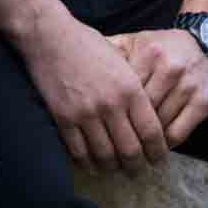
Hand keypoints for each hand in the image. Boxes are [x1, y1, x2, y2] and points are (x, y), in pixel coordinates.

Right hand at [22, 11, 168, 173]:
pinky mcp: (63, 118)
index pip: (151, 132)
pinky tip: (93, 165)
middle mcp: (111, 104)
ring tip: (116, 170)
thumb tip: (146, 119)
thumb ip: (133, 90)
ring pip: (105, 155)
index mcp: (130, 89)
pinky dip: (88, 163)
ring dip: (113, 168)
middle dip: (137, 167)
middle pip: (130, 150)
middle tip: (138, 171)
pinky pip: (79, 151)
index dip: (157, 152)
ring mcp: (85, 113)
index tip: (158, 159)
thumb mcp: (121, 61)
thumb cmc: (87, 44)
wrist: (49, 36)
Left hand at [108, 29, 207, 149]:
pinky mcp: (203, 103)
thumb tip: (80, 57)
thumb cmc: (162, 47)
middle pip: (138, 110)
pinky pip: (177, 133)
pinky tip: (155, 147)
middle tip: (111, 147)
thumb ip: (111, 49)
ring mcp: (187, 87)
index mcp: (147, 54)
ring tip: (130, 152)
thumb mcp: (135, 41)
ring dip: (143, 141)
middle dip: (124, 129)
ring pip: (157, 125)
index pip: (122, 90)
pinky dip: (164, 144)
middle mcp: (168, 69)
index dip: (109, 109)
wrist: (206, 43)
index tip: (98, 124)